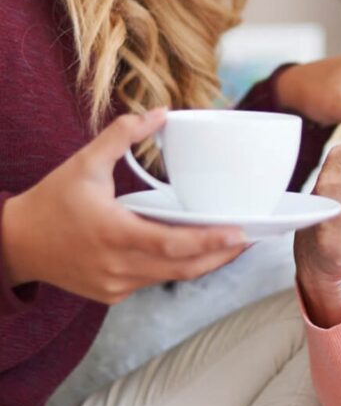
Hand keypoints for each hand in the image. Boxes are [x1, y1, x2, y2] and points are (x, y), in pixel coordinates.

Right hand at [1, 109, 247, 303]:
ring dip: (204, 263)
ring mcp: (115, 284)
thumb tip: (160, 112)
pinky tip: (195, 252)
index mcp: (112, 232)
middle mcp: (116, 265)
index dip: (210, 242)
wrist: (15, 244)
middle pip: (182, 268)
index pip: (172, 245)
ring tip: (233, 244)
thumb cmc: (51, 201)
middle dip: (221, 255)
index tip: (240, 234)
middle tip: (252, 237)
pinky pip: (154, 280)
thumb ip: (123, 135)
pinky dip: (177, 267)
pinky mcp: (113, 293)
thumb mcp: (84, 163)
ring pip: (171, 278)